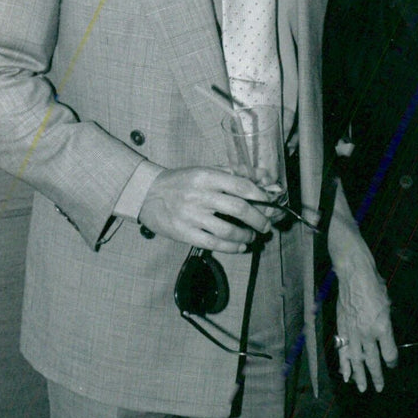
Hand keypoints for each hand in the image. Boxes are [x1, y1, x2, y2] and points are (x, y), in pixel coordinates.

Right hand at [138, 166, 274, 250]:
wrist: (146, 194)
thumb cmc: (181, 181)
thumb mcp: (205, 170)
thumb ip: (234, 173)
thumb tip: (265, 178)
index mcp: (207, 176)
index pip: (241, 185)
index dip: (261, 196)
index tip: (270, 203)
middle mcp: (200, 195)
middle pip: (239, 208)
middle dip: (259, 219)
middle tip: (266, 225)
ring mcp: (191, 215)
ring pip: (228, 229)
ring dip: (246, 235)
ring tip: (252, 236)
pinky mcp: (184, 233)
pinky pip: (213, 243)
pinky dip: (231, 246)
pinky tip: (240, 246)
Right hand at [335, 260, 397, 392]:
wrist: (353, 276)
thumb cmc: (374, 286)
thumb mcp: (388, 304)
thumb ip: (386, 322)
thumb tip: (384, 334)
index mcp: (383, 327)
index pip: (390, 353)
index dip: (392, 362)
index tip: (393, 365)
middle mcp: (368, 334)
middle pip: (373, 361)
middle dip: (377, 376)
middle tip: (379, 388)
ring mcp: (353, 333)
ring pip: (357, 360)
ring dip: (360, 376)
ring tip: (362, 388)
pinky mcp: (342, 329)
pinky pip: (343, 351)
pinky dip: (344, 364)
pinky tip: (346, 375)